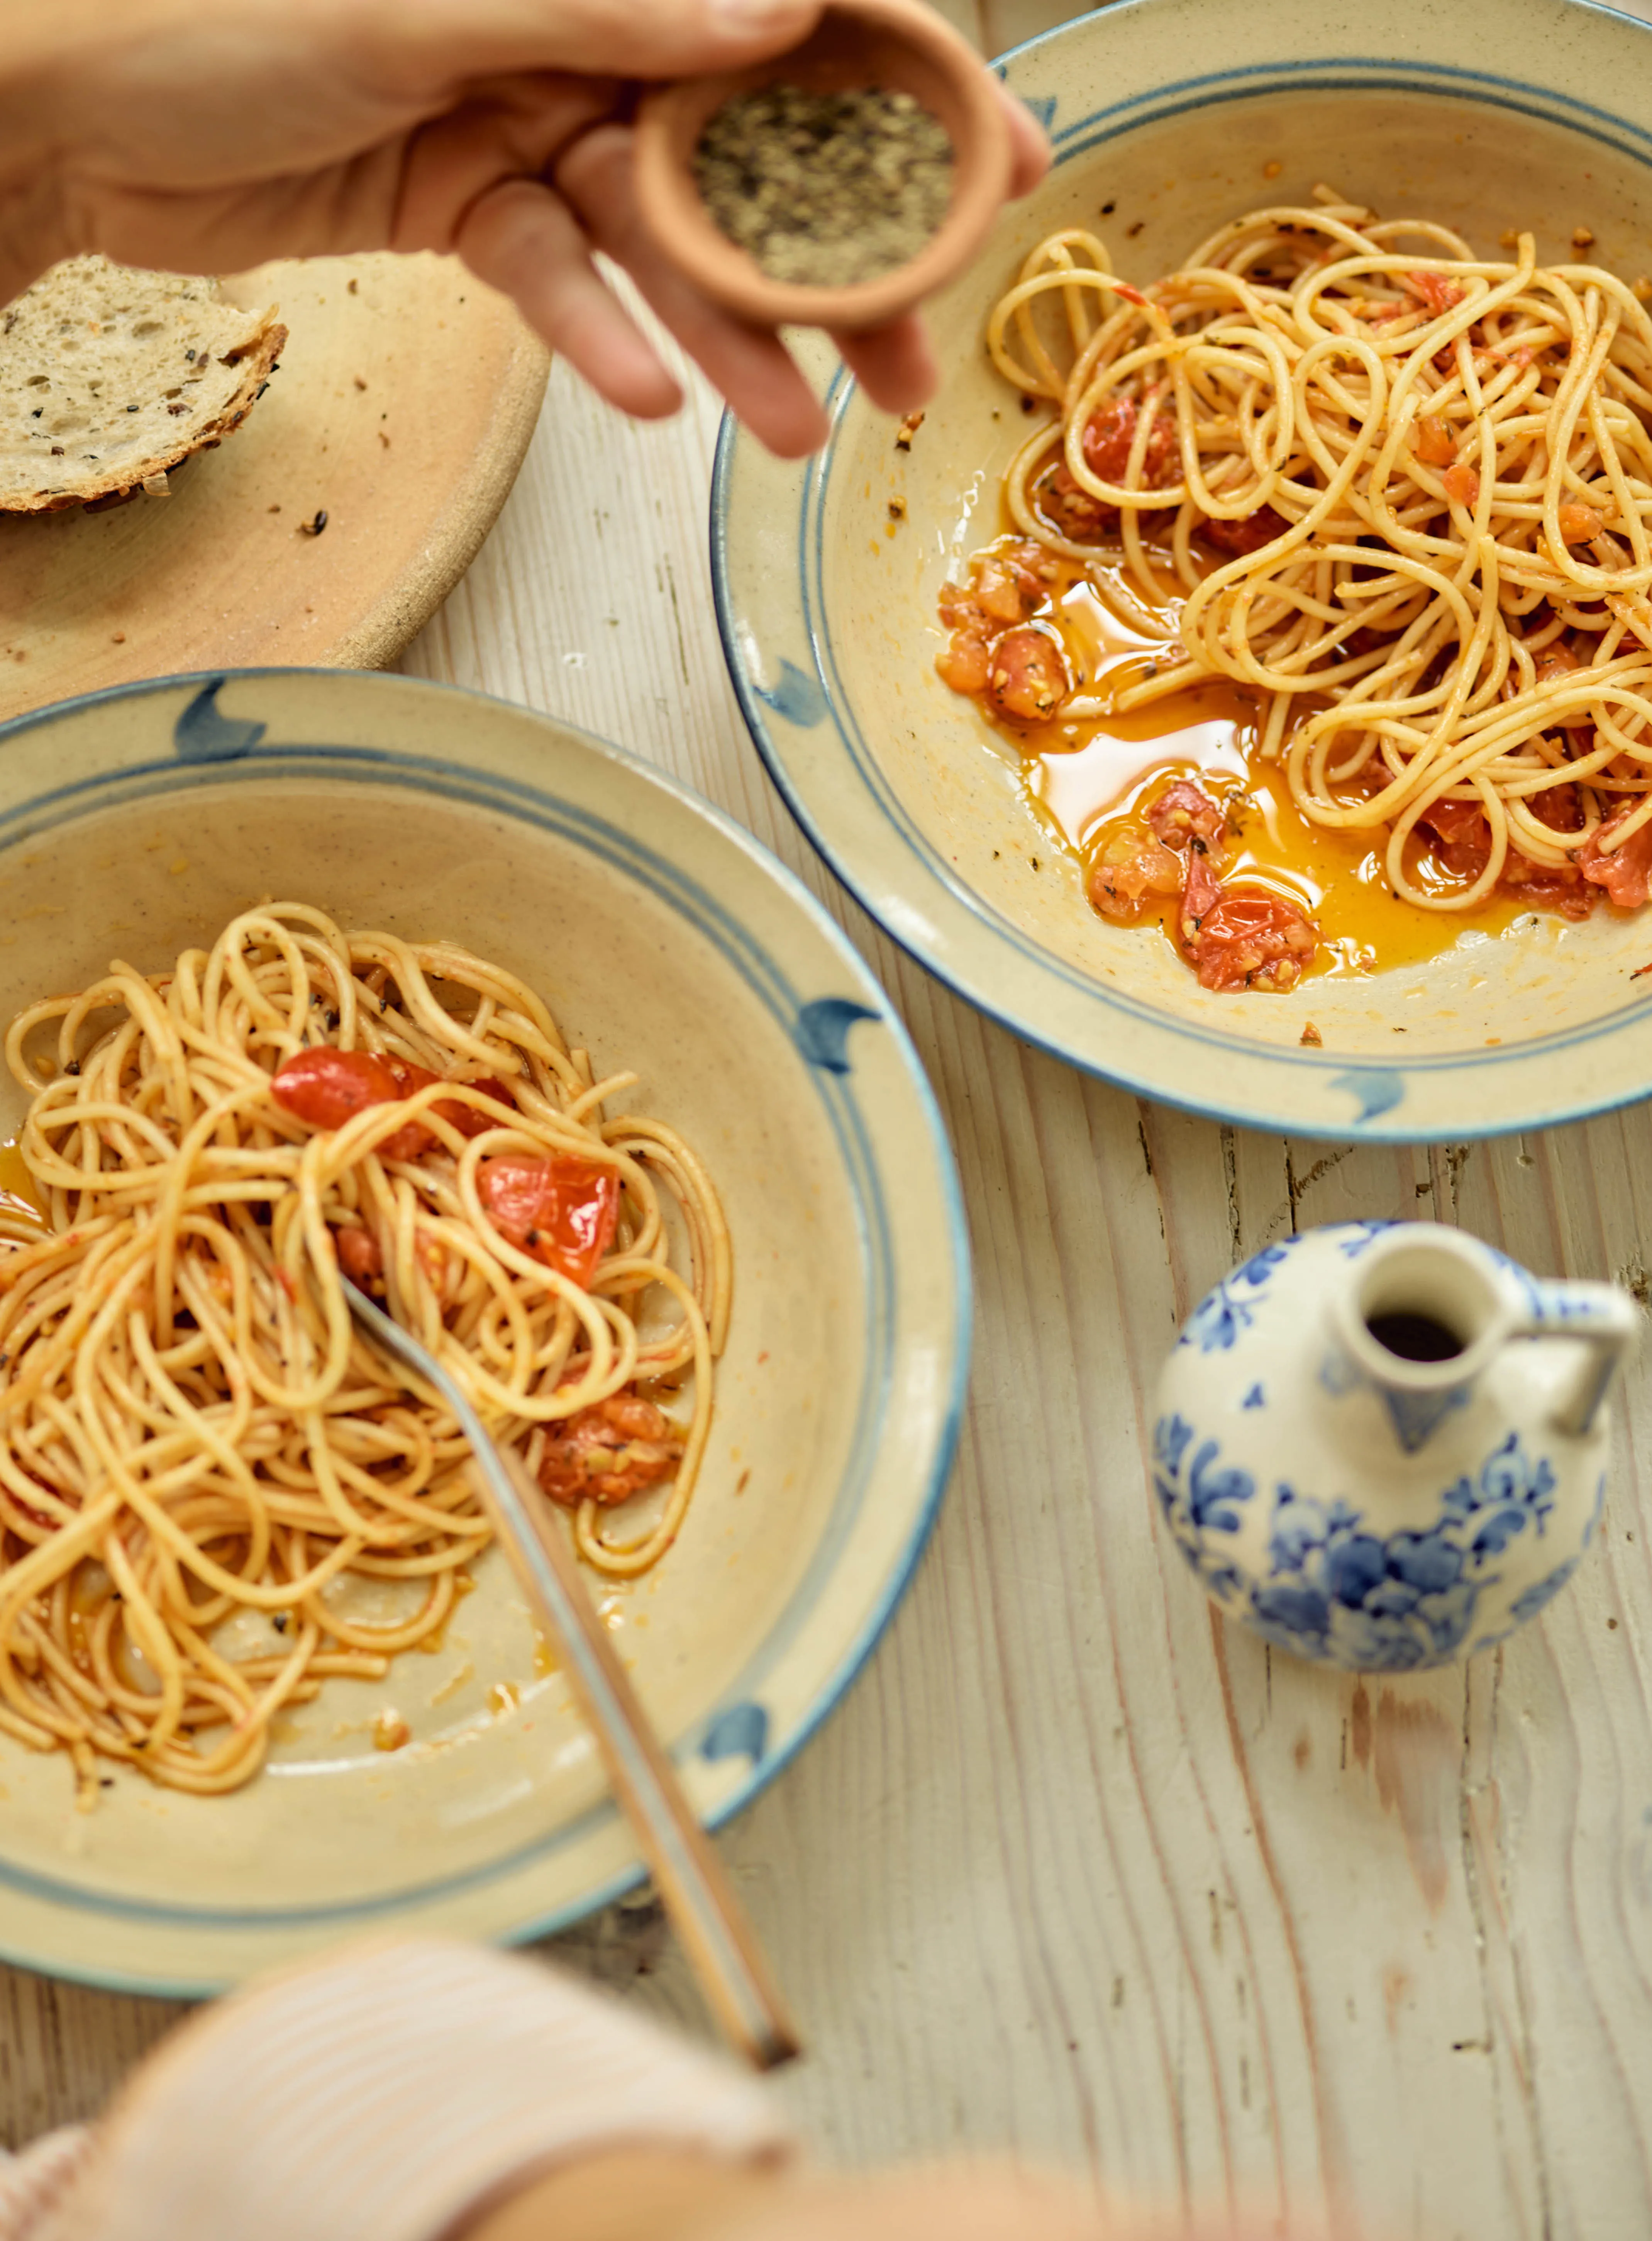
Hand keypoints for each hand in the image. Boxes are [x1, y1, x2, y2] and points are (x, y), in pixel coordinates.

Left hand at [0, 0, 1050, 453]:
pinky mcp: (470, 204)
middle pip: (742, 147)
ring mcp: (523, 117)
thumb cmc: (212, 9)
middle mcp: (572, 26)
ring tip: (798, 432)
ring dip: (729, 339)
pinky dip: (598, 340)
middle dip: (834, 256)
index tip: (996, 156)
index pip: (778, 9)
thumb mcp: (421, 1)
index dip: (896, 78)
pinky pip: (559, 281)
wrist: (63, 109)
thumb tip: (769, 20)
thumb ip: (603, 12)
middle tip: (914, 356)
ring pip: (660, 240)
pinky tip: (650, 401)